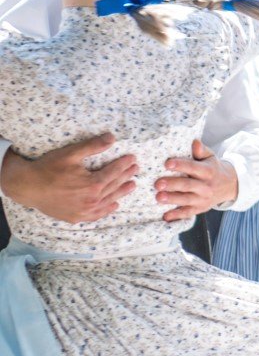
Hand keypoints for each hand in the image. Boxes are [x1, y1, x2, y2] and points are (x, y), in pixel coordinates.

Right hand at [0, 134, 135, 222]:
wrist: (27, 187)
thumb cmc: (48, 168)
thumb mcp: (71, 153)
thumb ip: (93, 146)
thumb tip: (112, 138)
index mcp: (92, 185)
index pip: (114, 172)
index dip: (124, 164)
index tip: (133, 158)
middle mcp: (91, 201)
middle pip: (113, 186)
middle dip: (126, 176)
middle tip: (136, 169)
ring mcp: (84, 212)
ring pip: (108, 201)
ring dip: (121, 192)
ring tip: (132, 185)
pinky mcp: (76, 217)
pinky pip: (96, 215)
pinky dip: (106, 209)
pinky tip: (114, 205)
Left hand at [154, 140, 239, 221]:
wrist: (229, 185)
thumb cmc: (213, 168)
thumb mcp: (210, 157)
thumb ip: (201, 150)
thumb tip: (194, 142)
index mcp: (208, 171)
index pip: (193, 168)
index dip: (181, 165)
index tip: (167, 163)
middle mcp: (206, 186)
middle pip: (188, 185)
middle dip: (173, 184)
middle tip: (158, 183)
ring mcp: (203, 199)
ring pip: (187, 200)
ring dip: (172, 199)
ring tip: (158, 198)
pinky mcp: (200, 208)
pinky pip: (188, 213)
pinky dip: (177, 215)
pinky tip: (166, 216)